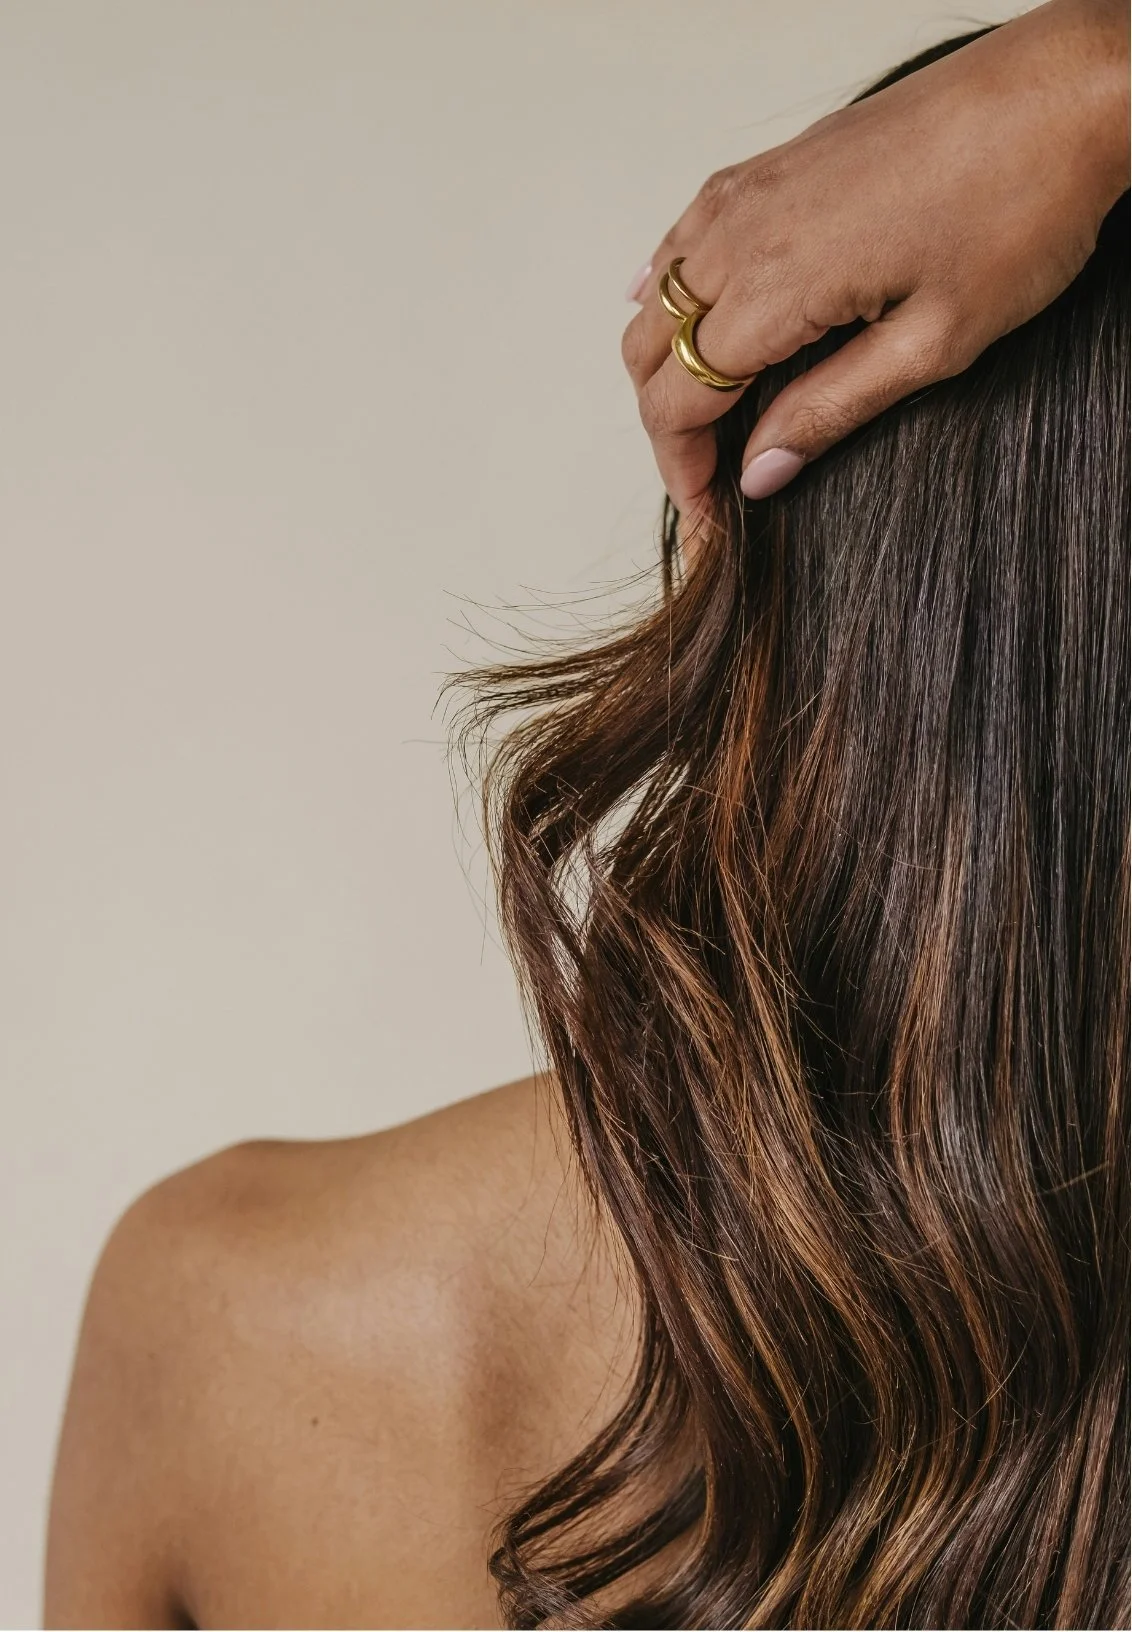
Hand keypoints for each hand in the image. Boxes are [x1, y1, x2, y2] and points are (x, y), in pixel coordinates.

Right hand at [621, 0, 1129, 513]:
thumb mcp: (934, 343)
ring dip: (667, 362)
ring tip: (712, 413)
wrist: (1060, 95)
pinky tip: (690, 319)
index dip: (682, 470)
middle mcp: (743, 230)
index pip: (677, 400)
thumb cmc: (1018, 206)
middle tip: (710, 476)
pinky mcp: (770, 166)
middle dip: (668, 425)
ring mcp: (751, 190)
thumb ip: (830, 410)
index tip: (708, 513)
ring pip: (658, 296)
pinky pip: (683, 238)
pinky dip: (671, 293)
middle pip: (650, 351)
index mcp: (775, 284)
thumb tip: (761, 471)